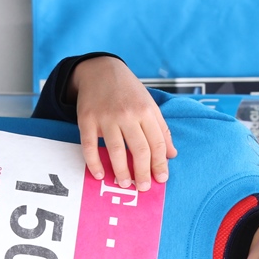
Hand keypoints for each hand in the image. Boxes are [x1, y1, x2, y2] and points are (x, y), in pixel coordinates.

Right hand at [71, 57, 176, 191]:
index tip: (161, 180)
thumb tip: (171, 155)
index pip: (156, 143)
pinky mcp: (87, 119)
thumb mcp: (150, 104)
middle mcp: (127, 114)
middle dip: (143, 172)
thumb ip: (162, 129)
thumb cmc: (128, 91)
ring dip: (121, 171)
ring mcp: (106, 117)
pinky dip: (94, 162)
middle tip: (143, 188)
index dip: (160, 164)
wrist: (100, 70)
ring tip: (125, 184)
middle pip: (139, 149)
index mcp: (146, 111)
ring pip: (115, 150)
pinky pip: (90, 145)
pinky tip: (100, 174)